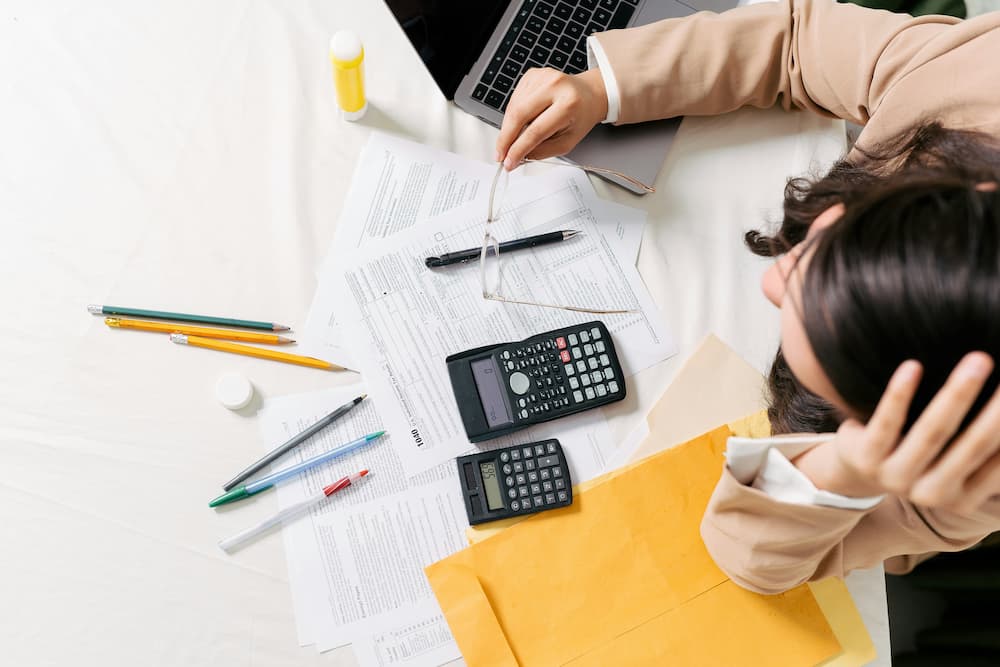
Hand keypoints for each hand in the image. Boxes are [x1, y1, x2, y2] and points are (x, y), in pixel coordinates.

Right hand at [495, 67, 608, 169]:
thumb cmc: (580, 116)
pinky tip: (520, 121)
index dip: (518, 149)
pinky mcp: (532, 74)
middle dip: (505, 139)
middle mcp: (554, 86)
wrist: (588, 94)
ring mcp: (541, 77)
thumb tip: (518, 157)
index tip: (509, 162)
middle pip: (519, 115)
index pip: (535, 131)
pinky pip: (514, 99)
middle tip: (500, 154)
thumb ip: (542, 152)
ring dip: (508, 128)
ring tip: (512, 139)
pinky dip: (512, 115)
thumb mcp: (568, 141)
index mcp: (568, 104)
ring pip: (513, 107)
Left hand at [793, 352, 999, 512]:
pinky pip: (887, 421)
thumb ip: (986, 446)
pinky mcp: (866, 456)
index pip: (998, 460)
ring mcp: (896, 476)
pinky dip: (900, 393)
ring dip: (959, 393)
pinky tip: (913, 365)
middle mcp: (932, 494)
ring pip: (932, 432)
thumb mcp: (956, 459)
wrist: (858, 471)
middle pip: (972, 445)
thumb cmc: (923, 456)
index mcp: (962, 499)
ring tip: (979, 359)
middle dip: (997, 410)